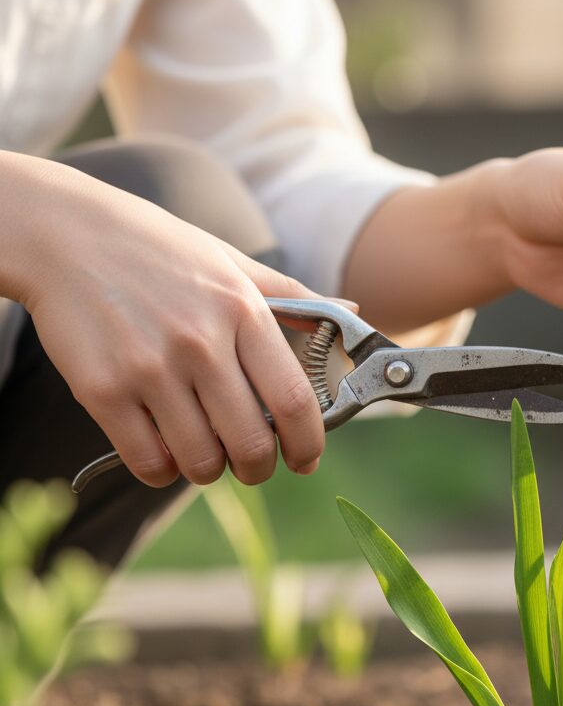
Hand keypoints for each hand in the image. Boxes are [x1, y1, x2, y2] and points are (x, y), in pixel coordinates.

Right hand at [7, 154, 334, 487]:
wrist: (65, 234)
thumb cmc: (160, 251)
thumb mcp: (233, 263)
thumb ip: (294, 297)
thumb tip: (354, 313)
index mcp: (242, 311)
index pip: (296, 400)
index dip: (309, 444)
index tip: (306, 459)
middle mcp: (200, 341)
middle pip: (252, 443)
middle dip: (259, 469)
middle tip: (253, 465)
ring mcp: (150, 368)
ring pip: (201, 461)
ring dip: (211, 471)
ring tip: (205, 454)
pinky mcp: (102, 390)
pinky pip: (148, 461)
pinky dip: (163, 471)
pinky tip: (164, 451)